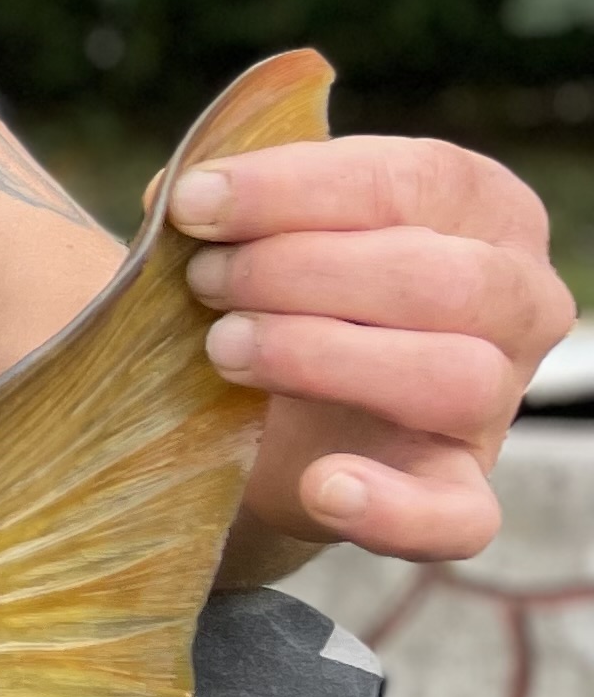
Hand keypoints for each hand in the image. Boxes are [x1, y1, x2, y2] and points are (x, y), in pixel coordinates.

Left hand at [179, 136, 573, 568]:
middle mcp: (516, 301)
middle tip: (204, 282)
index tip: (194, 204)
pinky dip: (393, 509)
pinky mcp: (458, 492)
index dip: (297, 188)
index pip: (417, 179)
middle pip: (442, 279)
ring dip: (323, 356)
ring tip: (222, 349)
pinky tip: (324, 485)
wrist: (257, 413)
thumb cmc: (270, 289)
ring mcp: (495, 404)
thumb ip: (231, 198)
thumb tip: (181, 193)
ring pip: (454, 376)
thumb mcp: (256, 226)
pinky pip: (460, 517)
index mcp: (481, 209)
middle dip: (300, 272)